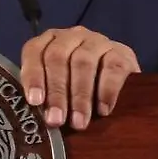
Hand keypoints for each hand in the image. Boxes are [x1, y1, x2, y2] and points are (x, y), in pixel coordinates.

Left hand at [20, 25, 139, 129]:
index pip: (34, 51)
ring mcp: (97, 41)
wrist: (124, 83)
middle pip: (58, 57)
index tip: (35, 102)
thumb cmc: (81, 88)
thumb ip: (46, 96)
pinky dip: (106, 90)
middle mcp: (72, 36)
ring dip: (79, 95)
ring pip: (83, 62)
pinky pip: (113, 67)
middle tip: (56, 120)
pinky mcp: (122, 52)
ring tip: (79, 122)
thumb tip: (34, 121)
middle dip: (56, 92)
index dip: (33, 76)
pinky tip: (103, 110)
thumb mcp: (60, 89)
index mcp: (50, 41)